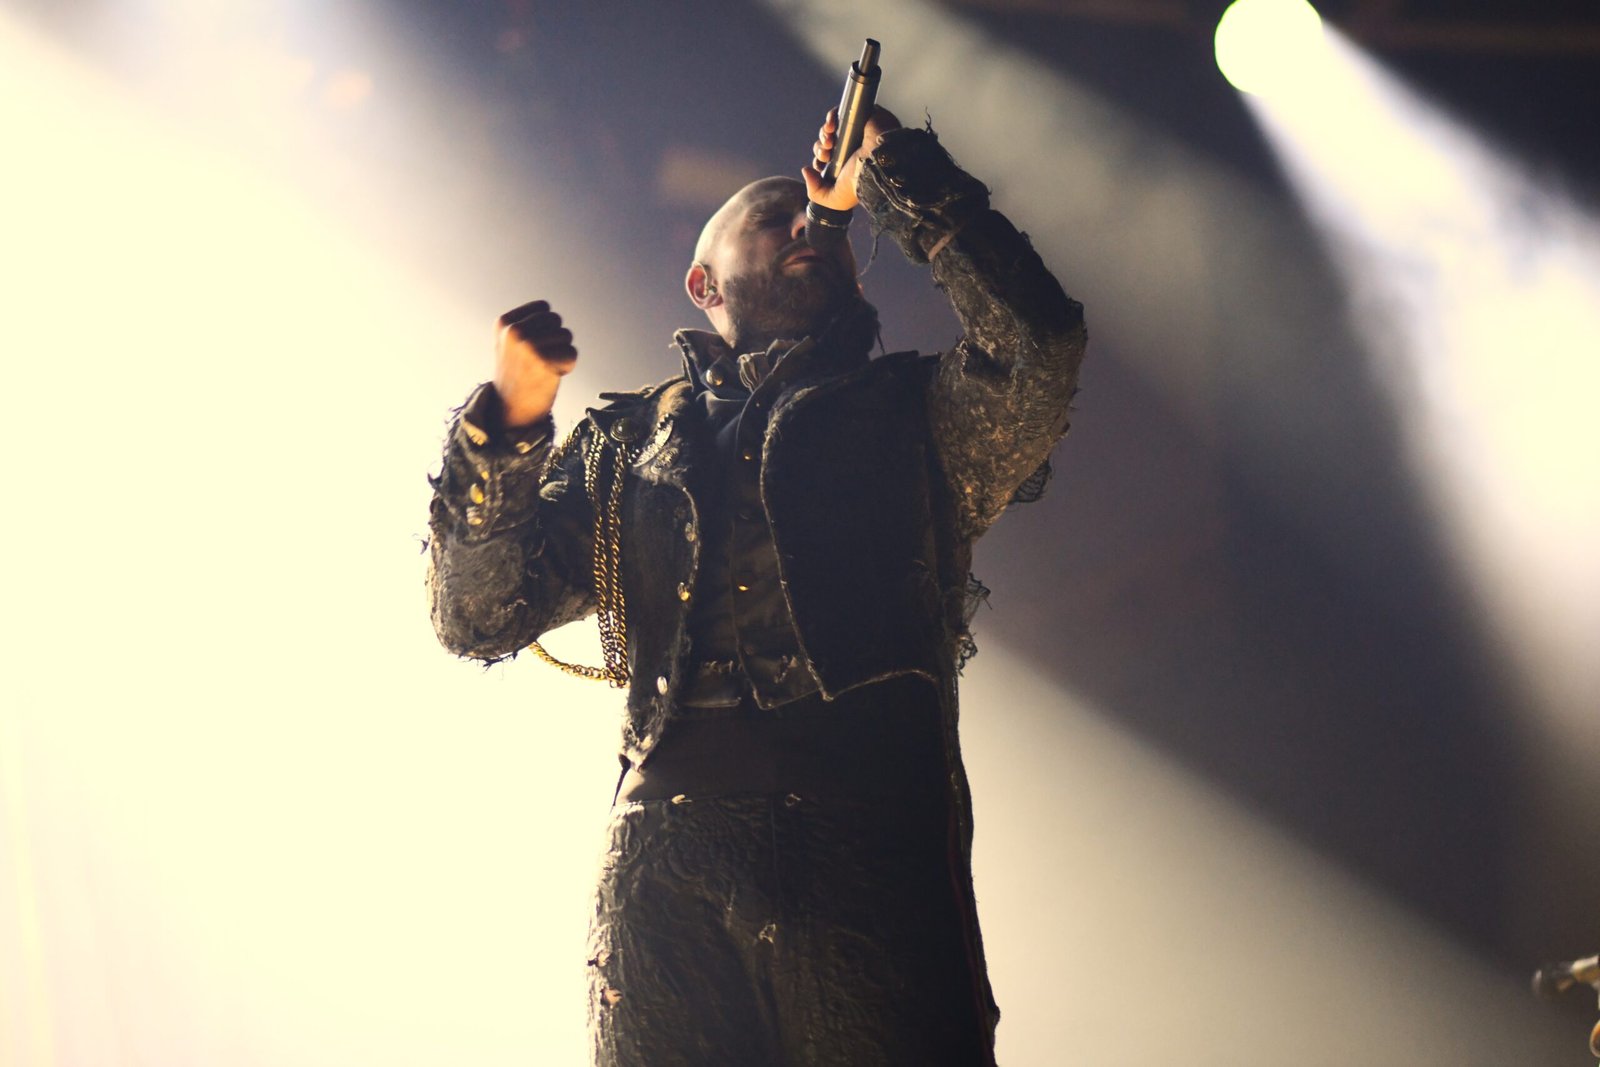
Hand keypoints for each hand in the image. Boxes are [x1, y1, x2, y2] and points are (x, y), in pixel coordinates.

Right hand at [493, 300, 575, 426]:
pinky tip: (552, 375)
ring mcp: (529, 346)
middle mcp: (514, 332)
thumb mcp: (509, 341)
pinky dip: (567, 366)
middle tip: (539, 359)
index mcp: (504, 323)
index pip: (544, 308)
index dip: (545, 327)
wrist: (510, 408)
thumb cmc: (515, 373)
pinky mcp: (544, 362)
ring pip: (566, 336)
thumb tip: (547, 309)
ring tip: (543, 367)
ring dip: (560, 353)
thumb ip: (526, 323)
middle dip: (554, 339)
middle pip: (556, 320)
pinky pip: (572, 353)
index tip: (531, 346)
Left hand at [801, 104, 900, 212]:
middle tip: (825, 153)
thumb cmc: (860, 184)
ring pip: (831, 129)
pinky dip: (831, 117)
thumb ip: (816, 193)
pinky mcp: (861, 118)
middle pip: (825, 144)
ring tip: (828, 141)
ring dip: (823, 134)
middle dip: (820, 148)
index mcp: (845, 167)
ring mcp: (855, 134)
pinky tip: (830, 126)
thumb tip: (806, 171)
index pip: (825, 160)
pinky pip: (840, 112)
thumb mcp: (835, 200)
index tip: (821, 164)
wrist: (878, 165)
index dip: (818, 160)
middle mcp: (850, 150)